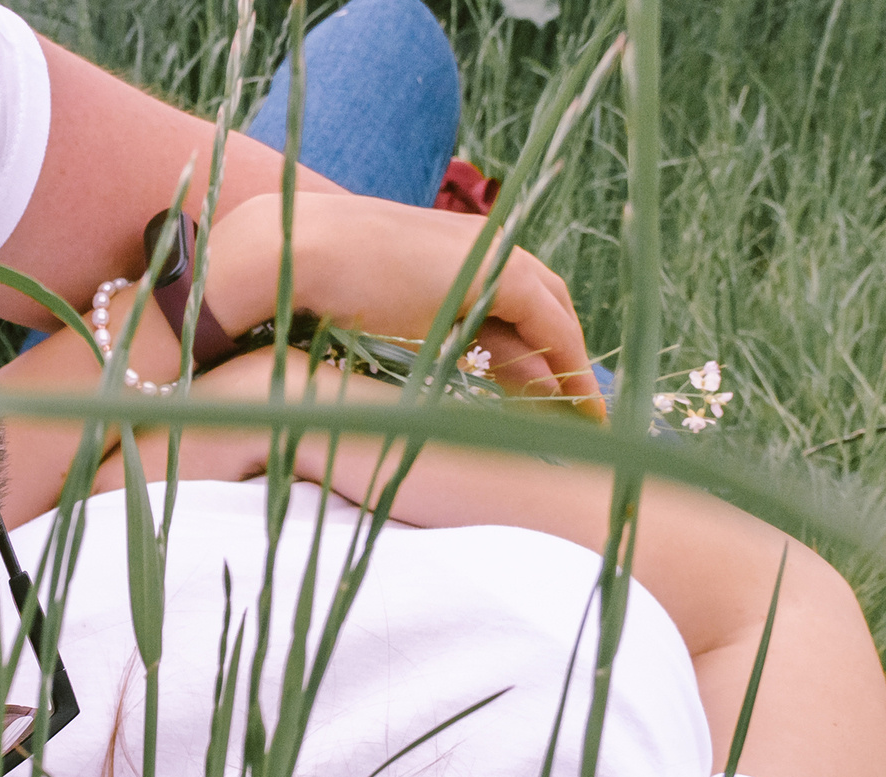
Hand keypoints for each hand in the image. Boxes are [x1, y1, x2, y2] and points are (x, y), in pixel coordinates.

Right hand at [202, 195, 606, 418]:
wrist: (298, 248)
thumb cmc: (309, 282)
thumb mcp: (367, 313)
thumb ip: (401, 329)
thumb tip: (406, 370)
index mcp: (451, 254)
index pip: (509, 304)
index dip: (527, 351)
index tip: (542, 397)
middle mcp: (482, 247)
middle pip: (543, 307)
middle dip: (561, 360)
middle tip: (577, 413)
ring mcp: (494, 256)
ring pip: (556, 315)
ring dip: (572, 368)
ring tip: (587, 420)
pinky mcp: (499, 275)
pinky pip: (552, 327)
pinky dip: (568, 365)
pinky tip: (577, 405)